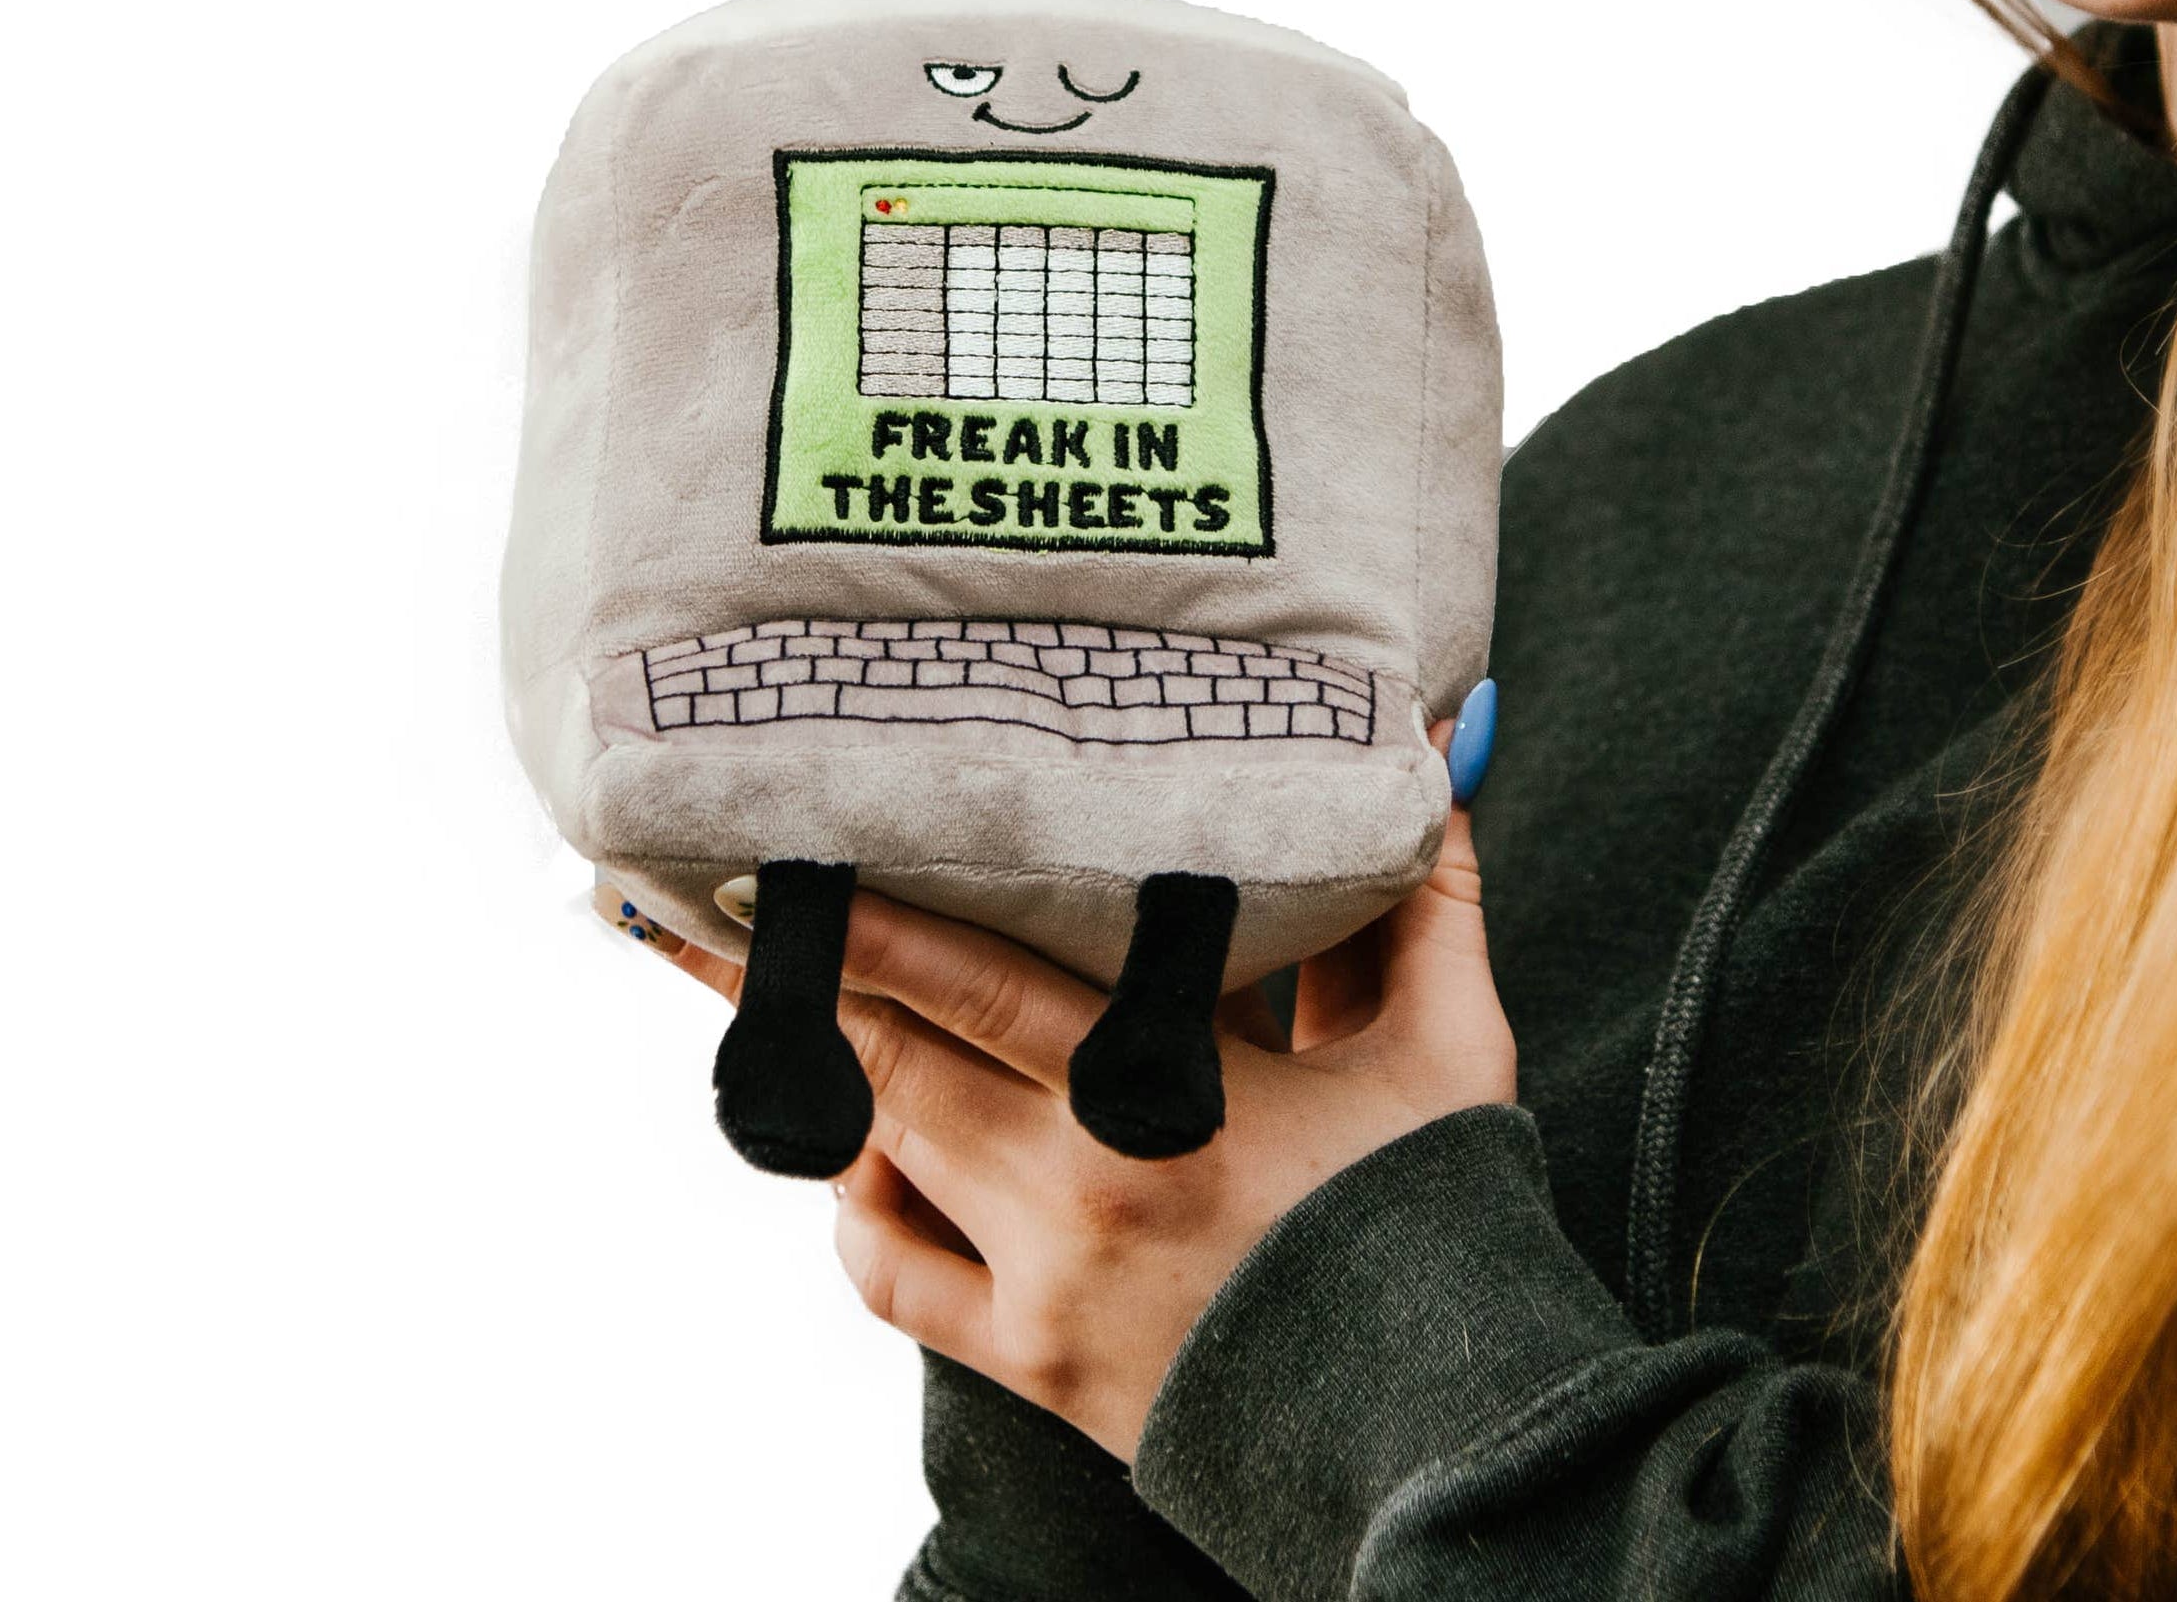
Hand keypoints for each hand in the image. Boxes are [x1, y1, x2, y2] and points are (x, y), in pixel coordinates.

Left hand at [637, 714, 1515, 1462]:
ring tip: (766, 1003)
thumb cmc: (1438, 1219)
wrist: (1432, 1434)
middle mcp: (1077, 1184)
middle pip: (893, 1060)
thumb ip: (1427, 896)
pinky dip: (859, 1212)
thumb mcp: (1448, 1046)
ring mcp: (1040, 1282)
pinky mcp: (1028, 1364)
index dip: (870, 921)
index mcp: (1164, 1094)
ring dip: (829, 1076)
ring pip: (883, 1156)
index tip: (788, 855)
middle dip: (810, 979)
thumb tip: (1444, 743)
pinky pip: (894, 1281)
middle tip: (727, 905)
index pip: (974, 982)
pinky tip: (862, 1161)